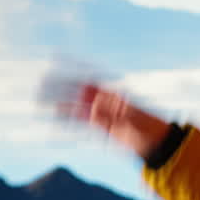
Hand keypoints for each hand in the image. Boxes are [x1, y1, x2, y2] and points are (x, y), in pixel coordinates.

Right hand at [43, 73, 169, 159]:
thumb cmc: (149, 129)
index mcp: (113, 94)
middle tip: (41, 80)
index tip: (56, 56)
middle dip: (60, 84)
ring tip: (41, 100)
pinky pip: (81, 122)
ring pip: (76, 105)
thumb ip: (113, 113)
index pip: (89, 75)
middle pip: (79, 89)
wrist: (157, 143)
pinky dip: (68, 120)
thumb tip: (94, 107)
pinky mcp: (102, 127)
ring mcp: (103, 113)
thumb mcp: (132, 120)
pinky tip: (56, 119)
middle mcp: (106, 101)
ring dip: (60, 102)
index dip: (72, 64)